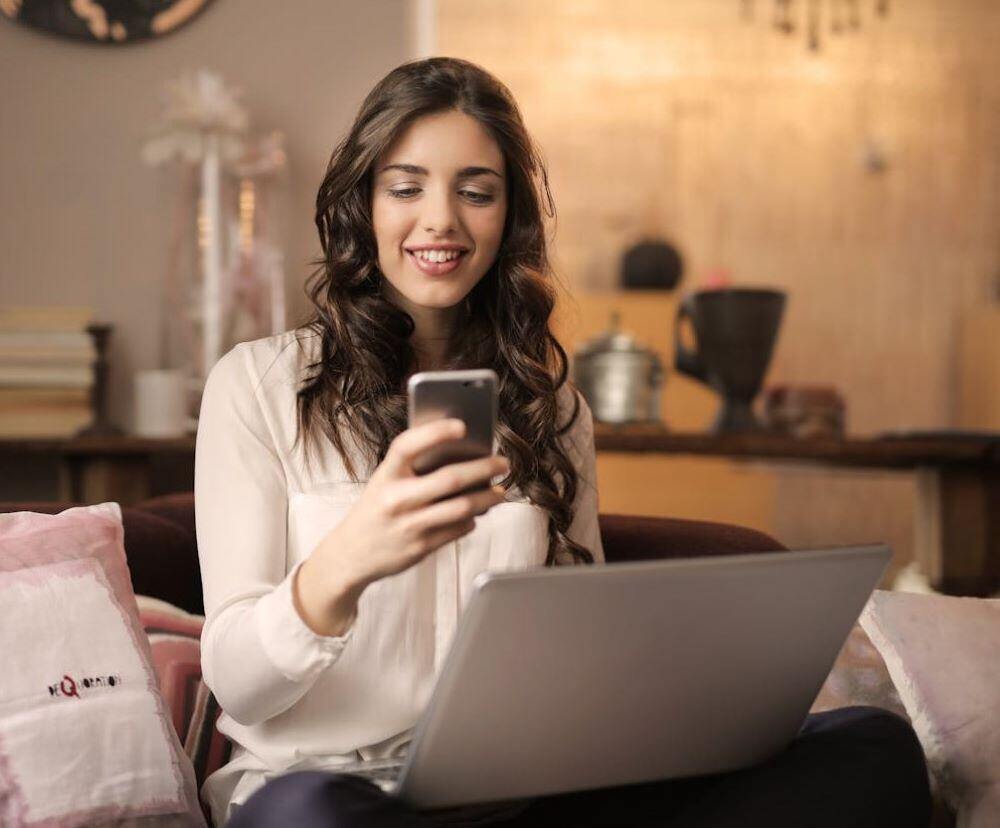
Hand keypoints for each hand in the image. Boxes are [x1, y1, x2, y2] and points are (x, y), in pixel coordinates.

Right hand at [294, 419, 508, 635]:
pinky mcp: (420, 547)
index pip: (408, 445)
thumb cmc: (375, 509)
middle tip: (503, 463)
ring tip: (500, 491)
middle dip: (484, 469)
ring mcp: (409, 525)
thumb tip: (460, 455)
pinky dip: (472, 519)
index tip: (462, 425)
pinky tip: (477, 513)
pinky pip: (458, 529)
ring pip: (461, 507)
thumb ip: (413, 468)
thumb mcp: (384, 482)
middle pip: (449, 479)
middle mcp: (396, 499)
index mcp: (385, 475)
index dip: (435, 432)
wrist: (351, 554)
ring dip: (487, 498)